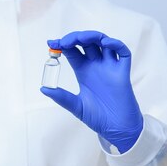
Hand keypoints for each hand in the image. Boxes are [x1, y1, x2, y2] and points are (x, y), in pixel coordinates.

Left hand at [40, 31, 142, 152]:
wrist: (117, 129)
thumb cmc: (98, 118)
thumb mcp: (76, 106)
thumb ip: (61, 97)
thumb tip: (43, 88)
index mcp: (83, 71)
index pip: (72, 51)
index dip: (62, 44)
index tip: (51, 43)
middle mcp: (96, 65)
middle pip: (87, 43)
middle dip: (75, 38)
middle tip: (64, 42)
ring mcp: (110, 67)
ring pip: (103, 42)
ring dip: (92, 36)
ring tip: (81, 38)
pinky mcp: (122, 72)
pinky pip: (123, 53)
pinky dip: (116, 44)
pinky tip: (106, 43)